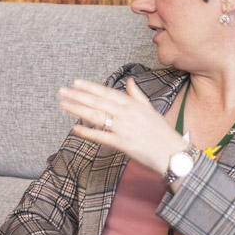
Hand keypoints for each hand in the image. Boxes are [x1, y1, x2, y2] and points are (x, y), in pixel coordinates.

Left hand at [59, 77, 184, 175]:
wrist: (173, 153)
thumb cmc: (161, 132)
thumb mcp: (150, 109)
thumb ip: (137, 95)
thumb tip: (129, 81)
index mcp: (133, 105)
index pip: (108, 93)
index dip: (91, 87)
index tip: (76, 83)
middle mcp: (128, 114)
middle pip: (99, 102)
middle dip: (78, 96)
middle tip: (62, 91)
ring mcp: (125, 129)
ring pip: (97, 117)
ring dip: (78, 110)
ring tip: (64, 105)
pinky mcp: (123, 144)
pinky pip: (101, 137)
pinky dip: (87, 132)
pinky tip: (75, 128)